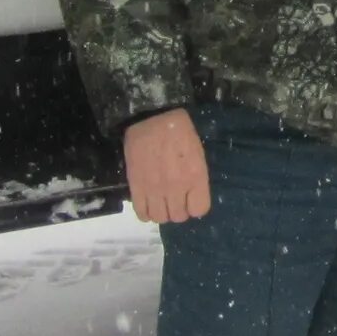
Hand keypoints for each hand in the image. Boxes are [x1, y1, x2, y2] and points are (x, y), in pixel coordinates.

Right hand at [123, 108, 210, 222]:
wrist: (151, 118)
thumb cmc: (179, 131)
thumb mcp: (197, 152)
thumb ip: (196, 177)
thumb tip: (192, 196)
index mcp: (196, 176)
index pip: (199, 210)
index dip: (195, 206)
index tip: (191, 200)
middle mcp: (176, 187)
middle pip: (179, 216)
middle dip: (178, 210)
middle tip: (174, 200)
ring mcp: (155, 189)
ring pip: (160, 218)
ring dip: (162, 213)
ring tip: (161, 202)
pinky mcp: (137, 187)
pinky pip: (142, 213)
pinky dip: (146, 213)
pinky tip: (148, 204)